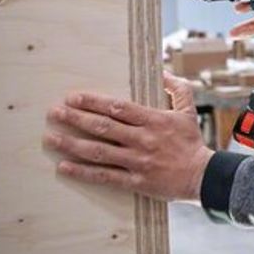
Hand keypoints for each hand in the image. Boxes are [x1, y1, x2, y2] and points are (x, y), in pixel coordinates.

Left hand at [42, 72, 211, 201]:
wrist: (203, 177)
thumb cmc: (192, 143)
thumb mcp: (189, 111)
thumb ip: (178, 89)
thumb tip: (164, 72)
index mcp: (152, 120)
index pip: (117, 107)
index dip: (93, 102)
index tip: (73, 97)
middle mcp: (141, 139)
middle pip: (103, 127)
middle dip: (75, 119)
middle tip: (54, 113)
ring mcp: (136, 161)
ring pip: (98, 151)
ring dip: (71, 144)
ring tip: (50, 139)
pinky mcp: (135, 181)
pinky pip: (105, 176)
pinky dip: (83, 172)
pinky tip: (64, 167)